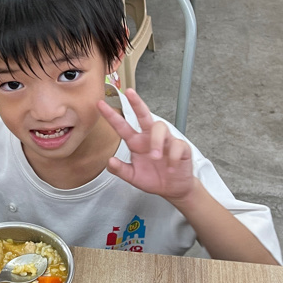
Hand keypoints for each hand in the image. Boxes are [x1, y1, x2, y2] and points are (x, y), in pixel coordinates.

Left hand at [97, 88, 197, 203]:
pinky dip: (173, 157)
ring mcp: (166, 141)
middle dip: (136, 103)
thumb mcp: (133, 176)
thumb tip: (110, 161)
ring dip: (156, 141)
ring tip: (155, 156)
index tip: (100, 104)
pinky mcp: (181, 148)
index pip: (122, 126)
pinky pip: (178, 145)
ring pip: (160, 127)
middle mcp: (149, 137)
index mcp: (136, 142)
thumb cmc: (153, 178)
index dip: (111, 115)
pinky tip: (171, 167)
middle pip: (143, 115)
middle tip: (129, 93)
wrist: (173, 189)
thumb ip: (121, 170)